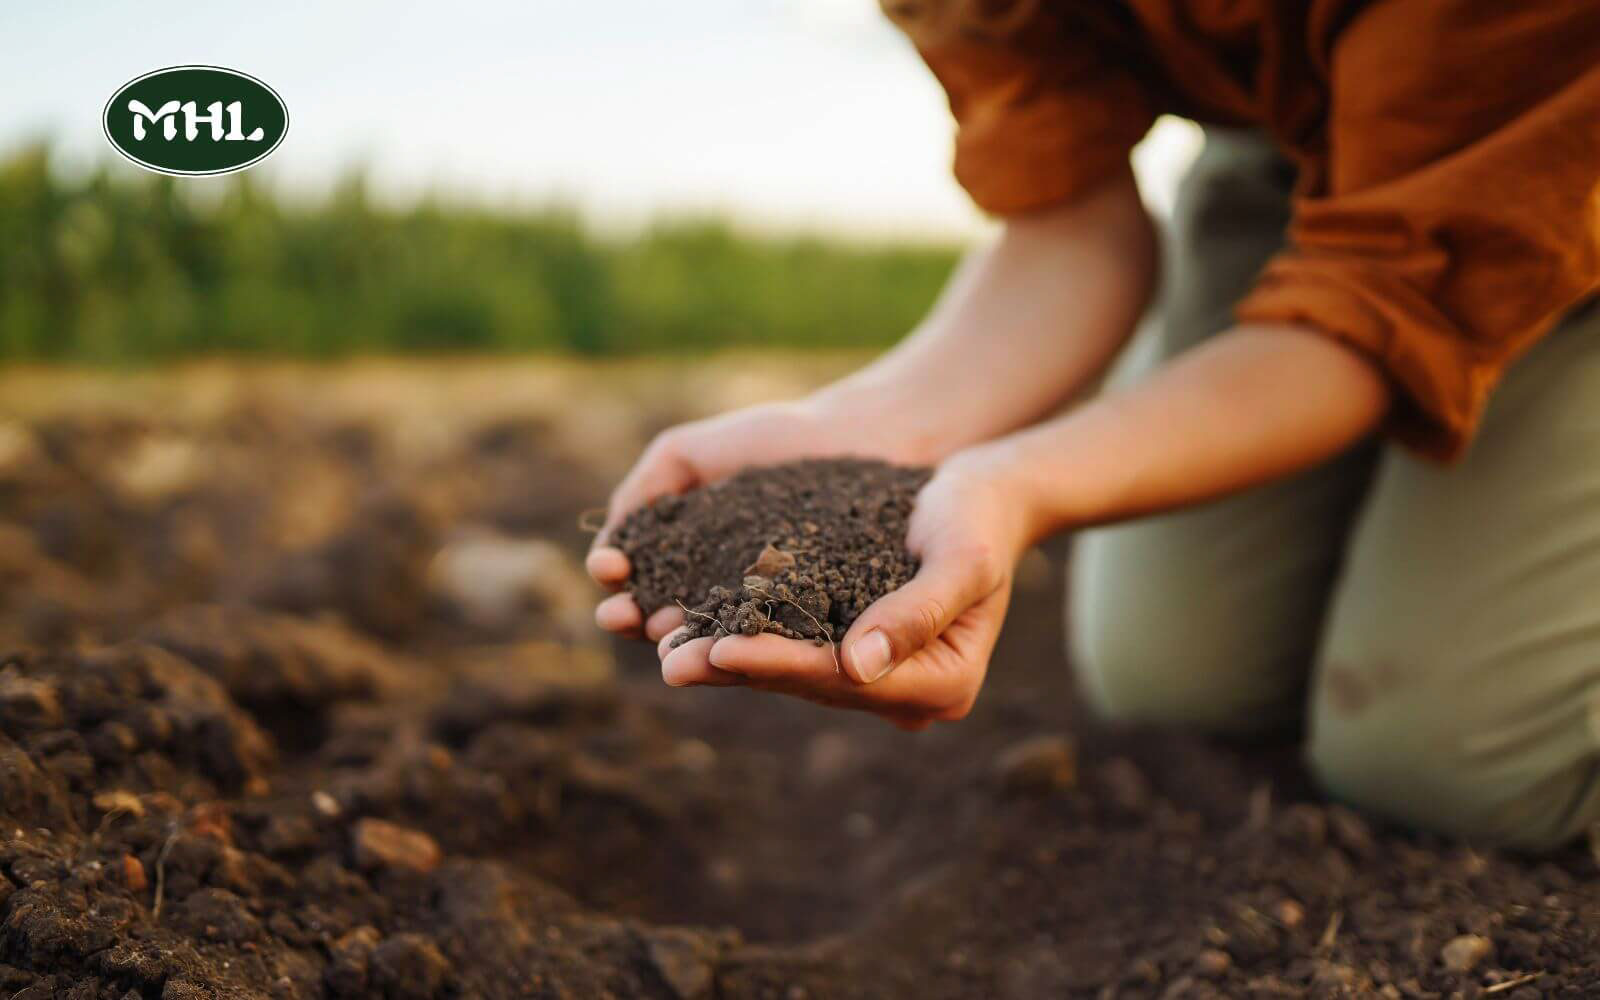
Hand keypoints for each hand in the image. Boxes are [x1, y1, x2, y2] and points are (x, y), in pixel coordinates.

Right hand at [587, 398, 907, 641]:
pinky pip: (774, 638)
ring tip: (661, 637)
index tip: (608, 571)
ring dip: (681, 642)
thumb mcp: (689, 453)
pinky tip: (722, 639)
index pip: (640, 583)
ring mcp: (768, 613)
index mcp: (689, 559)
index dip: (618, 583)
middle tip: (621, 615)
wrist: (863, 436)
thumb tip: (607, 549)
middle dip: (636, 619)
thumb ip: (644, 489)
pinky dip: (744, 643)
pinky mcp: (814, 624)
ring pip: (713, 637)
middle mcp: (722, 594)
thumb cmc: (777, 440)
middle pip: (666, 618)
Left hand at [658, 446, 1032, 729]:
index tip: (720, 649)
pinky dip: (742, 635)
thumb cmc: (980, 517)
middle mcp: (908, 693)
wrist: (984, 495)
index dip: (779, 664)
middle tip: (669, 661)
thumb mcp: (961, 557)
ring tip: (663, 648)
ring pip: (791, 672)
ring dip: (726, 660)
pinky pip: (789, 647)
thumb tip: (857, 666)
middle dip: (737, 669)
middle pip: (810, 685)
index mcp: (944, 684)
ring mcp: (878, 675)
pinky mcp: (851, 647)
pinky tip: (689, 625)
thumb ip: (917, 611)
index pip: (845, 680)